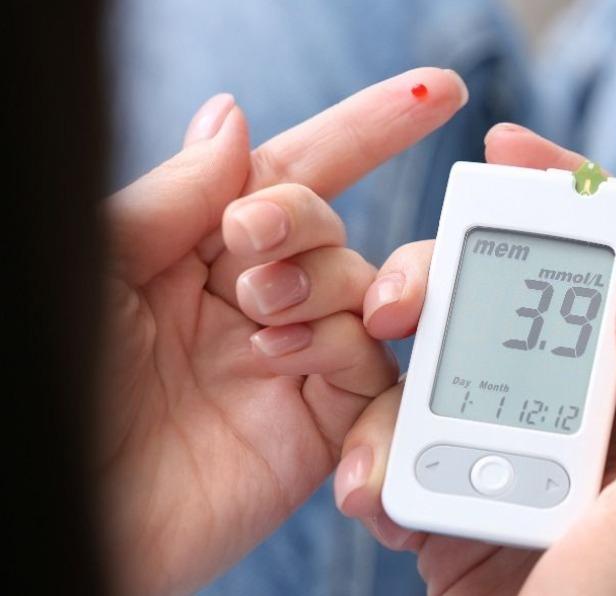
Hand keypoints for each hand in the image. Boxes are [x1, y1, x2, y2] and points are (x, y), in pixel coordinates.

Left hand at [100, 68, 467, 593]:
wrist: (70, 516)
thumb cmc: (59, 384)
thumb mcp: (100, 266)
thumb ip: (174, 194)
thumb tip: (234, 118)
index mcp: (195, 255)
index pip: (292, 176)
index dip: (367, 130)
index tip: (435, 93)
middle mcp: (252, 306)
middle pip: (335, 234)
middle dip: (308, 224)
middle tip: (250, 244)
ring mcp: (291, 368)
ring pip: (367, 300)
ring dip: (325, 288)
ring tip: (261, 316)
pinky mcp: (318, 432)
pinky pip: (374, 379)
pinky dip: (344, 358)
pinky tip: (283, 363)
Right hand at [333, 125, 615, 594]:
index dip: (579, 202)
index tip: (512, 150)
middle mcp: (579, 432)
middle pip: (512, 310)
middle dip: (447, 289)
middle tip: (395, 298)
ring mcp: (508, 469)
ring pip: (439, 374)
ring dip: (397, 398)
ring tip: (386, 459)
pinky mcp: (447, 514)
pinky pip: (399, 453)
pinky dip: (377, 469)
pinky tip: (379, 507)